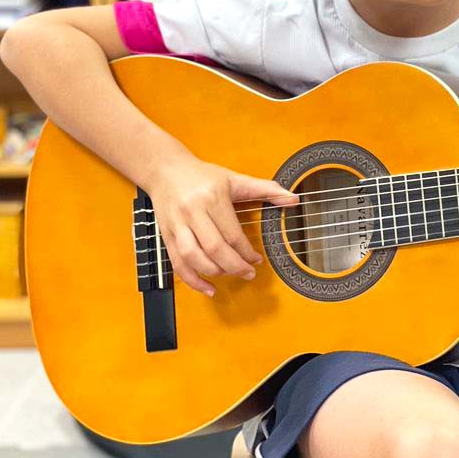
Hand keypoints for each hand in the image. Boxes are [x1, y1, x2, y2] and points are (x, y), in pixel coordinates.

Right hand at [147, 157, 297, 296]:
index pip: (232, 234)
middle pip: (214, 248)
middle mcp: (193, 212)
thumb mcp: (235, 178)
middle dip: (234, 266)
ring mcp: (177, 225)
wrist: (165, 170)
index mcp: (212, 198)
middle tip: (248, 273)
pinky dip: (192, 280)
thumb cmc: (202, 176)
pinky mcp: (165, 235)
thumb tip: (293, 198)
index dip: (247, 251)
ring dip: (214, 273)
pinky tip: (208, 288)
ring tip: (230, 275)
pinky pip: (177, 263)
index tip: (257, 259)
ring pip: (194, 257)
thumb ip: (265, 189)